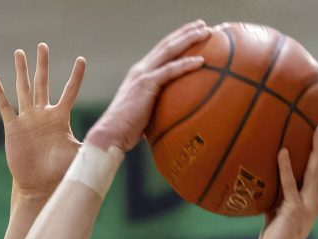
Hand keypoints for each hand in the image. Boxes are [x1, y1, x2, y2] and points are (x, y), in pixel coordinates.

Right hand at [0, 45, 85, 197]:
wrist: (39, 186)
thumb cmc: (60, 173)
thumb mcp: (78, 157)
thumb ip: (92, 147)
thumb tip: (112, 145)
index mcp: (60, 118)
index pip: (70, 92)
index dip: (76, 77)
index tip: (82, 60)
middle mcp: (43, 114)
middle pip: (43, 83)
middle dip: (42, 64)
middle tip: (43, 45)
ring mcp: (28, 119)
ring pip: (23, 89)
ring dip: (21, 71)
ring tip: (19, 53)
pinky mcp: (13, 128)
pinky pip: (5, 107)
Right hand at [86, 20, 209, 151]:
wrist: (111, 135)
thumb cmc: (127, 132)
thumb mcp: (145, 116)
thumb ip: (158, 110)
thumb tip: (173, 118)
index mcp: (140, 74)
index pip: (161, 51)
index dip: (177, 39)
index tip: (194, 33)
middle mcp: (141, 69)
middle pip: (167, 43)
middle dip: (186, 32)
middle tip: (204, 25)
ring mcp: (142, 75)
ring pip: (169, 50)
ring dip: (189, 38)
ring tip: (207, 32)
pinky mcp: (145, 85)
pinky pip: (170, 71)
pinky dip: (186, 64)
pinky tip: (202, 60)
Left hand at [257, 123, 317, 238]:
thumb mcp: (278, 213)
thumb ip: (277, 196)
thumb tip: (265, 179)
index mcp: (313, 202)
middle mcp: (314, 201)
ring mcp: (305, 205)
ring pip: (315, 172)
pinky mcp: (293, 210)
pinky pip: (289, 184)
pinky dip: (285, 167)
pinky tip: (282, 150)